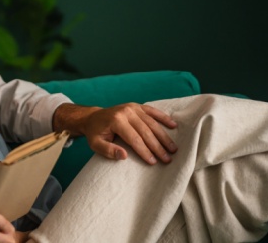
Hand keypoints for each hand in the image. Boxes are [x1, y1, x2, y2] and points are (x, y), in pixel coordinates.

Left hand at [54, 103, 177, 164]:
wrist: (93, 117)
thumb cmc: (95, 133)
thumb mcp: (95, 144)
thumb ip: (108, 150)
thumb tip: (123, 156)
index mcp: (116, 120)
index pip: (134, 139)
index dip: (144, 151)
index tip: (154, 162)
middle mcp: (126, 112)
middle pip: (146, 131)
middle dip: (158, 147)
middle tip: (168, 159)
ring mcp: (133, 107)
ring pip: (152, 123)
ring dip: (164, 136)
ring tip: (173, 148)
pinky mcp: (137, 106)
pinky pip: (153, 111)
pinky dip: (164, 118)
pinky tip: (173, 125)